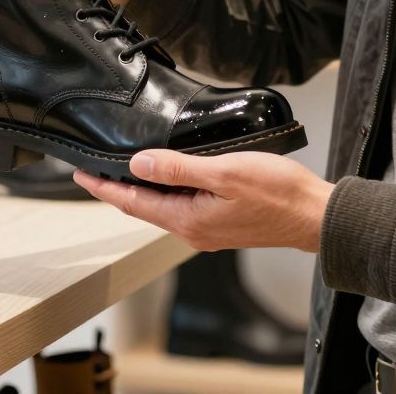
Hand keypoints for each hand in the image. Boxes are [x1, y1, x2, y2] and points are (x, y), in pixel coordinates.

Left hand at [73, 149, 333, 252]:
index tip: (79, 174)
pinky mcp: (221, 223)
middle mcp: (192, 230)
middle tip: (92, 170)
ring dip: (141, 190)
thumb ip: (178, 168)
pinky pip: (182, 207)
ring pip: (162, 207)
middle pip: (143, 206)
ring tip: (122, 171)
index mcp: (187, 219)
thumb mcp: (223, 172)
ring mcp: (207, 229)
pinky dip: (166, 192)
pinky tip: (167, 177)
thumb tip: (138, 164)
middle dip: (116, 189)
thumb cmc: (277, 193)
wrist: (315, 216)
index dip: (103, 187)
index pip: (132, 202)